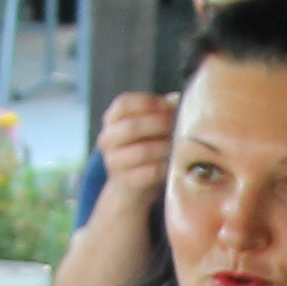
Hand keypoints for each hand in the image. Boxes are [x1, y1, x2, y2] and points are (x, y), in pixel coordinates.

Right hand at [94, 90, 177, 205]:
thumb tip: (176, 100)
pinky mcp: (126, 182)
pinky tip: (174, 162)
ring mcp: (114, 162)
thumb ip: (159, 111)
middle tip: (177, 125)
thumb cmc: (144, 148)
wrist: (131, 185)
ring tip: (179, 145)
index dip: (147, 102)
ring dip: (165, 146)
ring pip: (142, 151)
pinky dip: (165, 166)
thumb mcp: (147, 127)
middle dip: (159, 124)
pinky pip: (150, 172)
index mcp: (111, 120)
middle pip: (131, 126)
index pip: (123, 104)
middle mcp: (108, 140)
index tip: (169, 104)